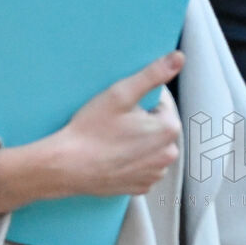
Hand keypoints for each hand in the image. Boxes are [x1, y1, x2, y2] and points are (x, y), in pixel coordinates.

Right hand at [50, 50, 184, 196]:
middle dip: (141, 120)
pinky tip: (113, 154)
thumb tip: (178, 58)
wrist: (67, 166)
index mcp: (169, 129)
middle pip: (158, 125)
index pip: (162, 102)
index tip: (121, 106)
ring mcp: (155, 174)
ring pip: (151, 146)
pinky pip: (142, 165)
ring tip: (113, 139)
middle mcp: (168, 155)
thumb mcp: (121, 93)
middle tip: (115, 122)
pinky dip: (132, 159)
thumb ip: (153, 74)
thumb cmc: (91, 130)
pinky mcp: (141, 187)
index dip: (140, 100)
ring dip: (138, 140)